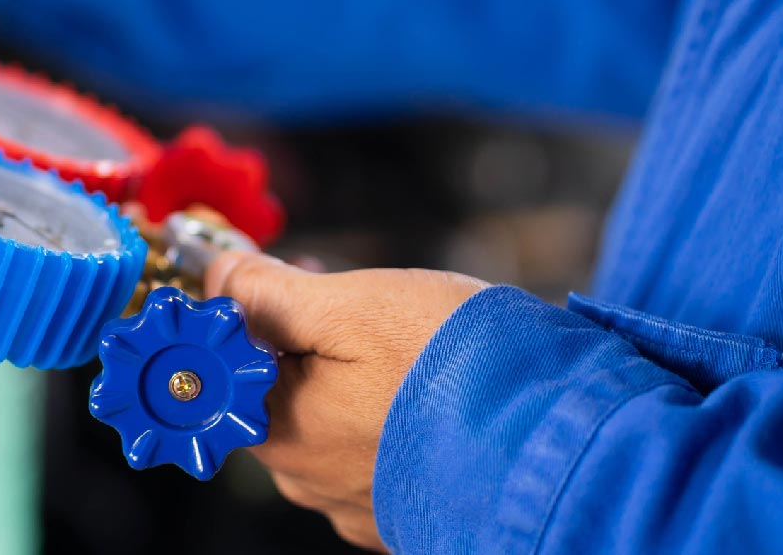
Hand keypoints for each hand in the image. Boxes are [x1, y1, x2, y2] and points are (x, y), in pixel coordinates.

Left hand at [206, 253, 487, 550]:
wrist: (563, 440)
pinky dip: (385, 412)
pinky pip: (373, 450)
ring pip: (326, 419)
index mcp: (280, 431)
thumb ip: (271, 293)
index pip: (222, 367)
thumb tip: (219, 279)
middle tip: (344, 292)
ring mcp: (358, 502)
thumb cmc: (457, 370)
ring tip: (399, 336)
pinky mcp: (406, 509)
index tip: (275, 275)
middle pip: (275, 390)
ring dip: (344, 372)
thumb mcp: (352, 307)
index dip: (244, 310)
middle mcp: (309, 479)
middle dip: (299, 335)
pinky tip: (422, 385)